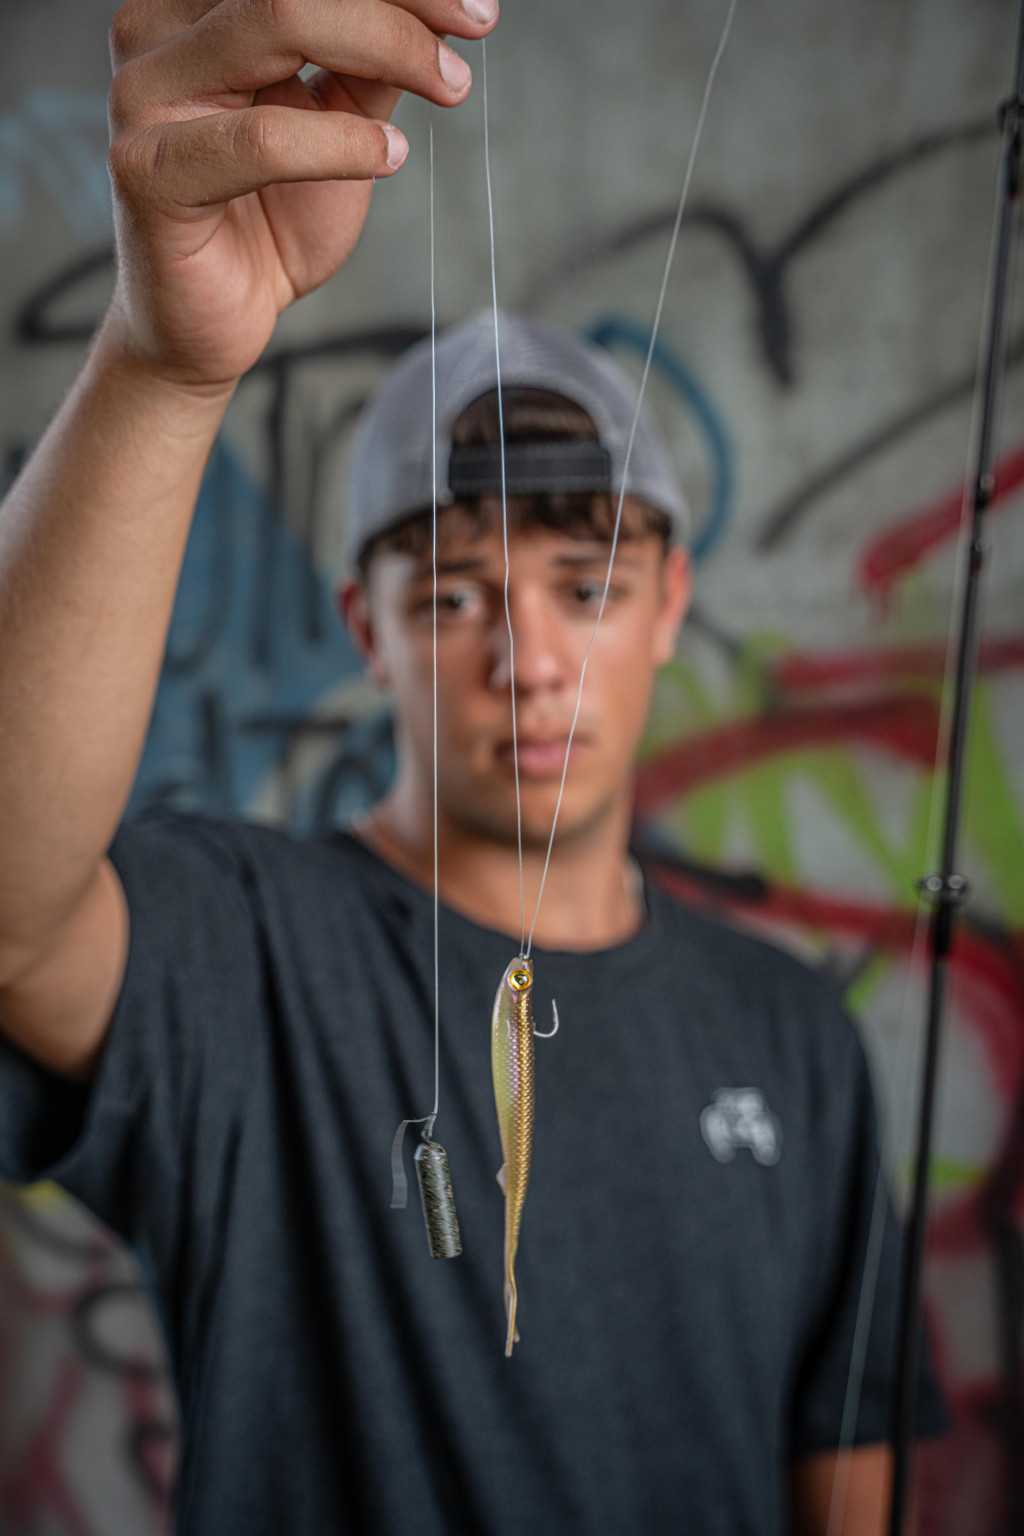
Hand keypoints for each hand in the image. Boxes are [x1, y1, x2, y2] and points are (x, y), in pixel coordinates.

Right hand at [103, 0, 497, 389]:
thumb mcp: (340, 123)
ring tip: (449, 86)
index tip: (475, 3)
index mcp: (196, 7)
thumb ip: (372, 61)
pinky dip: (341, 141)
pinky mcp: (147, 170)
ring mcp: (142, 95)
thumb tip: (442, 8)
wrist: (219, 322)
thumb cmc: (270, 222)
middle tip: (477, 28)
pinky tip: (389, 153)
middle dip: (401, 0)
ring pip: (275, 21)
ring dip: (387, 46)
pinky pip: (263, 138)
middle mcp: (156, 30)